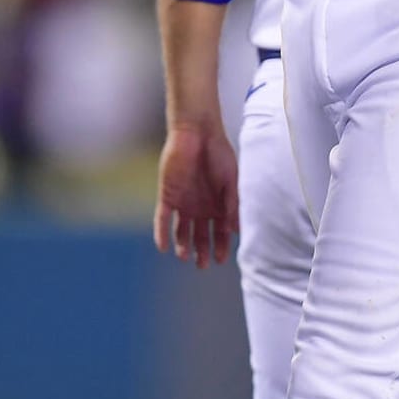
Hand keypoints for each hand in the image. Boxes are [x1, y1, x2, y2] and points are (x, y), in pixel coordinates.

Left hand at [153, 122, 239, 268]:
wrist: (198, 133)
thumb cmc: (219, 154)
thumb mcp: (232, 182)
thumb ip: (233, 205)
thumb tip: (236, 230)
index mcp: (217, 204)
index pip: (219, 231)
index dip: (220, 246)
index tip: (220, 259)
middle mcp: (200, 206)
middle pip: (200, 235)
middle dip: (201, 250)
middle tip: (202, 265)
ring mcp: (183, 202)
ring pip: (181, 230)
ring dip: (182, 245)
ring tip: (184, 257)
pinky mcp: (168, 195)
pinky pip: (163, 218)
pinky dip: (162, 232)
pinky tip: (163, 247)